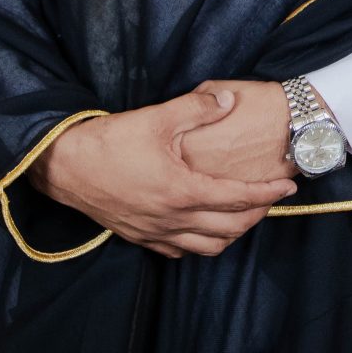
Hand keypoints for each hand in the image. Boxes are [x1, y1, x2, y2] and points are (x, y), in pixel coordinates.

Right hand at [33, 88, 296, 257]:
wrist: (63, 166)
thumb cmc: (109, 141)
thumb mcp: (156, 118)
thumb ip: (196, 108)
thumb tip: (227, 100)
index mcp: (182, 190)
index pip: (238, 198)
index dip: (267, 193)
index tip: (288, 186)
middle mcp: (172, 218)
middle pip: (229, 228)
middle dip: (256, 215)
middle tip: (269, 198)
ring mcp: (154, 232)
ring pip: (206, 247)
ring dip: (231, 234)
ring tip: (242, 216)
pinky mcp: (138, 237)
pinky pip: (178, 251)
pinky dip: (199, 244)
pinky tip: (202, 229)